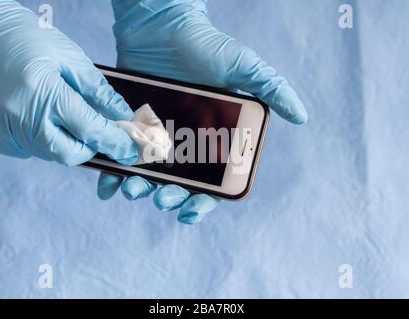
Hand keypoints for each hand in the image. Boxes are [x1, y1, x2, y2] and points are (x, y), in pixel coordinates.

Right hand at [0, 1, 137, 165]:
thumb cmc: (21, 36)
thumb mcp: (67, 56)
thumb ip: (98, 90)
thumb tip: (121, 115)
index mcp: (43, 93)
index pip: (90, 130)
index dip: (115, 143)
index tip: (130, 151)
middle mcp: (19, 117)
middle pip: (69, 154)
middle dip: (89, 147)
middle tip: (96, 131)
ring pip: (47, 153)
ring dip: (64, 142)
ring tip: (63, 115)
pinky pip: (25, 148)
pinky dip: (40, 138)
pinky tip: (37, 114)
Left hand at [98, 0, 307, 223]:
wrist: (162, 25)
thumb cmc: (205, 45)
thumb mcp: (242, 65)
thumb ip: (271, 88)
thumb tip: (302, 115)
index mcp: (212, 139)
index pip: (210, 181)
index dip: (202, 202)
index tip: (190, 211)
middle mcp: (184, 143)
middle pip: (177, 184)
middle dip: (169, 197)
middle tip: (161, 197)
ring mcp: (156, 137)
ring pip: (147, 175)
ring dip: (140, 189)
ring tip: (133, 189)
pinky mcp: (131, 126)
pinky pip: (121, 156)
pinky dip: (111, 174)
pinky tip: (107, 185)